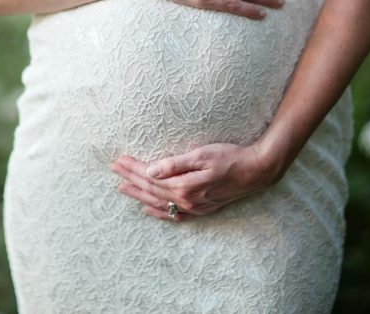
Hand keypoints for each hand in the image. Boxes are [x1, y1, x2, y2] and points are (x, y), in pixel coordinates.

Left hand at [110, 142, 277, 221]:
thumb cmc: (230, 157)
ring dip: (139, 194)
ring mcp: (193, 207)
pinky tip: (147, 208)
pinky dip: (158, 212)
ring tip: (122, 188)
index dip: (133, 168)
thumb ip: (175, 164)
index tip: (118, 160)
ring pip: (158, 201)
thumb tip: (150, 170)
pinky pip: (174, 214)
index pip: (150, 176)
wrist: (256, 171)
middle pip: (151, 189)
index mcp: (184, 185)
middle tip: (114, 169)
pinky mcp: (201, 209)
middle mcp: (186, 200)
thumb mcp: (202, 155)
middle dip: (130, 179)